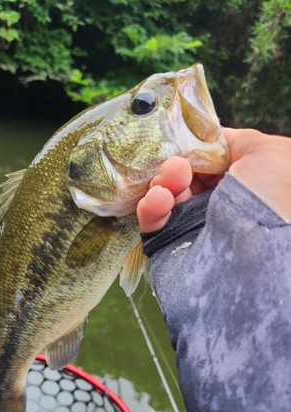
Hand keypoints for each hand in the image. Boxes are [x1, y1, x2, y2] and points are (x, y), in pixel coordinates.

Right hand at [137, 128, 290, 232]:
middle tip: (177, 166)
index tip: (187, 141)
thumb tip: (213, 142)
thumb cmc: (269, 199)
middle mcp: (218, 206)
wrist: (254, 263)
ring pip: (165, 194)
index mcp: (243, 184)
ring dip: (162, 181)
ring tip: (168, 182)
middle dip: (176, 164)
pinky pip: (152, 221)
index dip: (196, 148)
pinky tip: (158, 199)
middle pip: (184, 175)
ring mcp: (192, 227)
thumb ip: (239, 140)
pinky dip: (150, 206)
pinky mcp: (168, 245)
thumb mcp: (269, 153)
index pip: (209, 160)